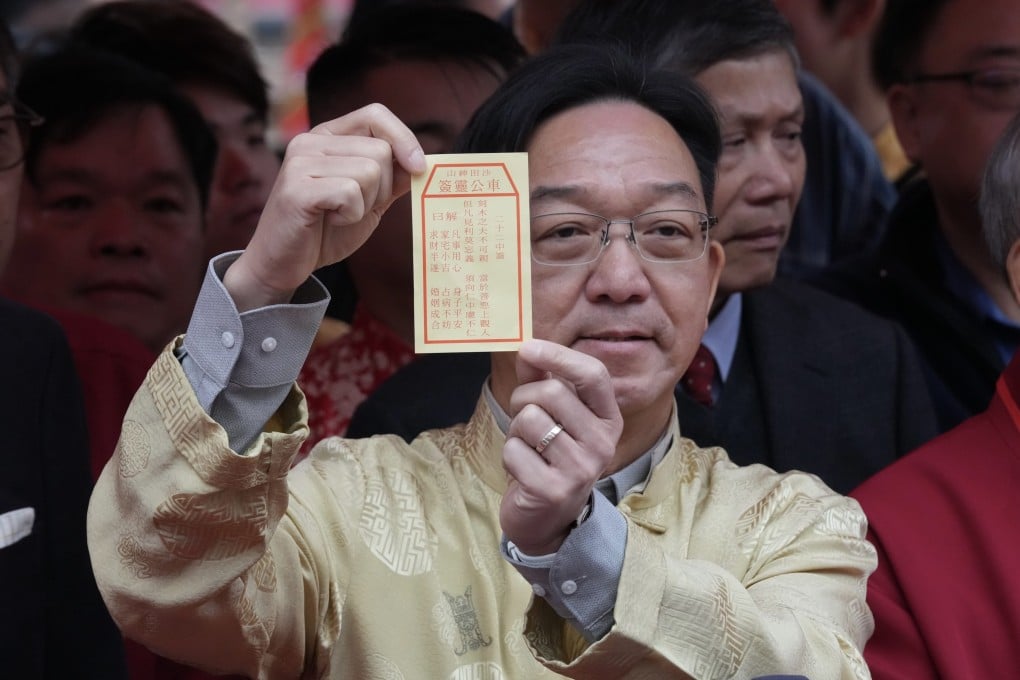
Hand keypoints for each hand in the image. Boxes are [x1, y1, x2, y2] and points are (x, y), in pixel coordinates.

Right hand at [223, 104, 424, 310]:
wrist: (284, 263)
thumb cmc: (325, 230)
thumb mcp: (368, 200)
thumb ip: (391, 178)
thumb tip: (422, 162)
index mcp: (328, 137)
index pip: (376, 115)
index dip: (404, 138)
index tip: (418, 168)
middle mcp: (310, 141)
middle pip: (380, 150)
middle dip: (382, 187)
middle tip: (357, 207)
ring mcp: (300, 162)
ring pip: (369, 172)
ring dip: (366, 204)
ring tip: (341, 214)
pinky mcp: (297, 189)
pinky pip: (350, 193)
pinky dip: (351, 215)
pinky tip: (330, 220)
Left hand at [500, 339, 622, 554]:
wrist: (549, 520)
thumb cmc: (549, 458)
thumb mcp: (552, 416)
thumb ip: (542, 380)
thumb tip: (527, 349)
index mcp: (607, 419)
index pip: (593, 374)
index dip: (559, 356)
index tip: (528, 348)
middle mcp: (602, 443)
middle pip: (551, 392)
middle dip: (522, 399)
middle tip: (522, 420)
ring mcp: (580, 469)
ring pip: (529, 419)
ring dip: (515, 430)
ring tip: (526, 448)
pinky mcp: (553, 490)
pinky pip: (514, 450)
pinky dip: (509, 456)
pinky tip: (523, 472)